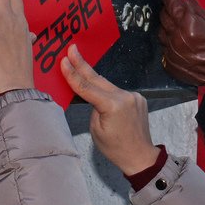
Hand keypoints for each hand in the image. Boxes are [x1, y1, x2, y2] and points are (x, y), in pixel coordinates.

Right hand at [60, 45, 160, 175]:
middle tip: (72, 49)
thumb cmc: (115, 148)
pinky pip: (118, 92)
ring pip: (108, 86)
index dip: (73, 74)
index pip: (87, 88)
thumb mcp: (96, 129)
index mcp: (113, 106)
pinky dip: (108, 93)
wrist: (140, 156)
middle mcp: (125, 97)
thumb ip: (94, 107)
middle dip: (83, 64)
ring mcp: (134, 96)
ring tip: (79, 64)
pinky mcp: (138, 98)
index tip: (64, 60)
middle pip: (98, 79)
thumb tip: (93, 96)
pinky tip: (102, 95)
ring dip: (94, 80)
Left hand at [157, 0, 204, 88]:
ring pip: (161, 30)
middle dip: (168, 7)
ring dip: (168, 25)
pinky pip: (164, 46)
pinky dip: (170, 42)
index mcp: (188, 20)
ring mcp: (170, 48)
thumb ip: (196, 7)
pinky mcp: (168, 61)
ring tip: (178, 26)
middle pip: (163, 13)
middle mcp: (176, 33)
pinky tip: (180, 42)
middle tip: (175, 5)